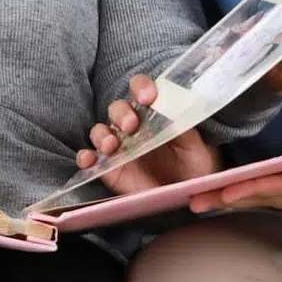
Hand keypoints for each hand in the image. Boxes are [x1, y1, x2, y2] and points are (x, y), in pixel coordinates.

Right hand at [77, 74, 219, 194]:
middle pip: (117, 109)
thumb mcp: (195, 146)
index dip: (141, 87)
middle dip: (122, 114)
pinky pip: (91, 159)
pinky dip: (86, 158)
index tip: (148, 97)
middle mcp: (132, 125)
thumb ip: (184, 129)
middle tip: (131, 125)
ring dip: (102, 135)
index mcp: (153, 112)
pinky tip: (89, 161)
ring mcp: (118, 147)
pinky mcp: (109, 169)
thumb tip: (173, 110)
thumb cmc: (194, 165)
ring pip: (100, 131)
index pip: (141, 89)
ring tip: (111, 145)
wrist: (188, 194)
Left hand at [188, 135, 281, 217]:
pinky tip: (231, 193)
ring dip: (236, 198)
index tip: (226, 190)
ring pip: (272, 198)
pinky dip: (254, 194)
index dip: (258, 187)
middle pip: (271, 196)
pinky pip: (280, 194)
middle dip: (232, 198)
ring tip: (199, 199)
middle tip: (190, 200)